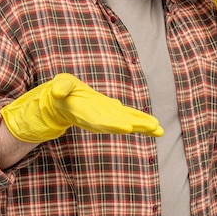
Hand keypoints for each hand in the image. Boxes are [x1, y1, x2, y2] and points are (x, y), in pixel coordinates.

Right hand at [1, 73, 163, 142]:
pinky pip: (129, 116)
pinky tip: (155, 126)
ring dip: (143, 126)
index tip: (127, 127)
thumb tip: (57, 92)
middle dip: (136, 126)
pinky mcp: (112, 112)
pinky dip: (141, 120)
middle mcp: (98, 119)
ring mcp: (107, 116)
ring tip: (159, 130)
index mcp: (85, 114)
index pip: (100, 121)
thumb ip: (59, 89)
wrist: (64, 101)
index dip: (113, 124)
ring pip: (127, 121)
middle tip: (153, 128)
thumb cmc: (62, 91)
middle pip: (119, 124)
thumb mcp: (59, 86)